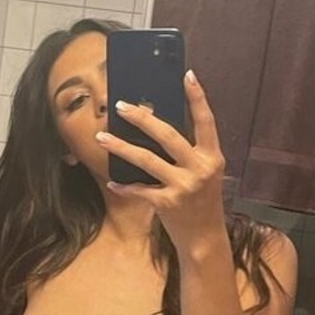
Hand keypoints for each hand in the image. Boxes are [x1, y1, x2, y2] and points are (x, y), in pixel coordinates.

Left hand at [97, 70, 227, 256]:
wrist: (205, 239)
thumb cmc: (203, 203)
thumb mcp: (205, 174)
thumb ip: (190, 153)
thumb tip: (160, 128)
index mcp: (213, 157)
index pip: (206, 121)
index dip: (198, 97)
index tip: (187, 75)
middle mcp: (200, 168)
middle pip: (167, 134)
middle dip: (141, 117)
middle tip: (121, 106)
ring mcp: (183, 186)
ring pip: (146, 159)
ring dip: (120, 147)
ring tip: (101, 136)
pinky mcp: (167, 202)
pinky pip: (139, 188)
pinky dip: (124, 184)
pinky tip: (112, 180)